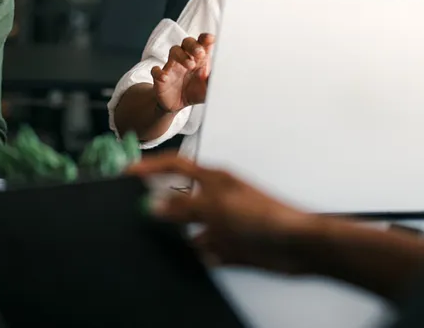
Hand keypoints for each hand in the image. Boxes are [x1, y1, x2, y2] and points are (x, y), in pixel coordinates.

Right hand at [130, 155, 331, 274]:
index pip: (174, 166)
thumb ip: (182, 206)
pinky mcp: (230, 246)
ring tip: (160, 240)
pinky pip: (204, 250)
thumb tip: (153, 204)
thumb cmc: (266, 216)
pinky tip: (194, 257)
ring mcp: (222, 223)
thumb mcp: (216, 207)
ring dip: (178, 234)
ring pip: (189, 228)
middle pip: (179, 197)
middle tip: (136, 210)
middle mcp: (216, 198)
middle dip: (160, 204)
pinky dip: (197, 255)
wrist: (296, 245)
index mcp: (213, 179)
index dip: (150, 166)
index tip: (127, 172)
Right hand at [150, 33, 214, 112]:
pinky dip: (159, 72)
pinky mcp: (160, 77)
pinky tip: (165, 77)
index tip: (211, 39)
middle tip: (200, 53)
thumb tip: (226, 75)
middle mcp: (185, 59)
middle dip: (193, 45)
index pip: (202, 43)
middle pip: (187, 42)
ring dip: (181, 55)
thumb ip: (215, 81)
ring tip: (190, 65)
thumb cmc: (194, 92)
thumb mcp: (208, 89)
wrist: (176, 105)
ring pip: (173, 51)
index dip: (205, 39)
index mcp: (199, 59)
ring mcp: (172, 66)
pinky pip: (156, 70)